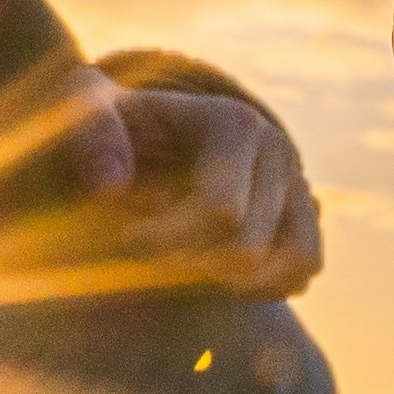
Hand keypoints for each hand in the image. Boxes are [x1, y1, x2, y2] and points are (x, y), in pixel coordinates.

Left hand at [52, 76, 324, 296]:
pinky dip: (271, 286)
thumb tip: (111, 186)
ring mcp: (298, 181)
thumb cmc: (111, 122)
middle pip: (247, 247)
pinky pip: (308, 266)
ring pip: (290, 262)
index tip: (126, 239)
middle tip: (147, 257)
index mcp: (234, 122)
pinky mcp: (304, 212)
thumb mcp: (85, 107)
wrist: (143, 129)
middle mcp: (277, 149)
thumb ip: (91, 135)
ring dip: (234, 282)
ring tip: (185, 273)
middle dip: (192, 264)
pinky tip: (220, 281)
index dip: (169, 240)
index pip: (221, 211)